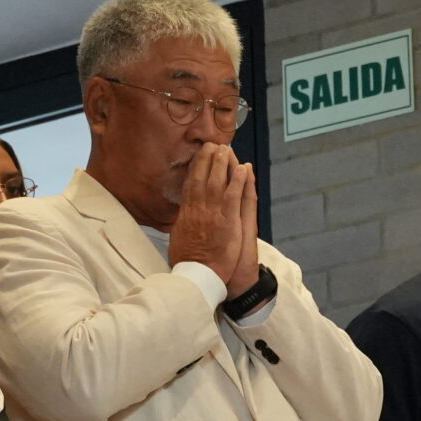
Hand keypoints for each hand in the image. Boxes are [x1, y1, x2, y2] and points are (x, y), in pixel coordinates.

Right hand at [167, 144, 256, 292]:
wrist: (199, 276)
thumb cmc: (188, 262)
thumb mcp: (178, 240)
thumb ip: (180, 225)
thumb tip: (178, 218)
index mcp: (187, 213)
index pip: (191, 184)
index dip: (196, 168)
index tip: (199, 156)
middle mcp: (198, 209)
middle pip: (202, 178)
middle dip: (207, 159)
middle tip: (213, 144)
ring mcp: (213, 213)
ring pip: (217, 182)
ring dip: (222, 164)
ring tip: (226, 149)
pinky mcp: (228, 220)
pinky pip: (234, 196)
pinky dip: (238, 181)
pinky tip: (243, 168)